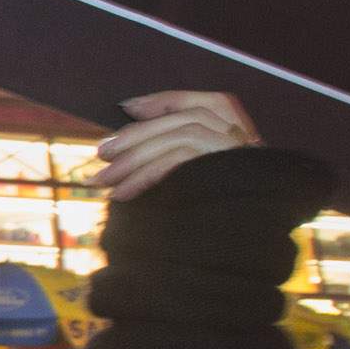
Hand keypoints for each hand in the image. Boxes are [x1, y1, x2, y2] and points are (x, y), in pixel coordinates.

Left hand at [88, 92, 257, 201]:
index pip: (204, 101)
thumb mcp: (199, 173)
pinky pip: (177, 162)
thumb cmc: (217, 213)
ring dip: (134, 158)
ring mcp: (237, 152)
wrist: (248, 248)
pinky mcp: (226, 169)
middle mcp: (243, 137)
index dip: (163, 100)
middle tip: (101, 154)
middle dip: (136, 135)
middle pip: (182, 121)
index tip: (127, 107)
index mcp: (239, 130)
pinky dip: (145, 176)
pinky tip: (123, 194)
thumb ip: (176, 146)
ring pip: (178, 138)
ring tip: (103, 180)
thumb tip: (130, 111)